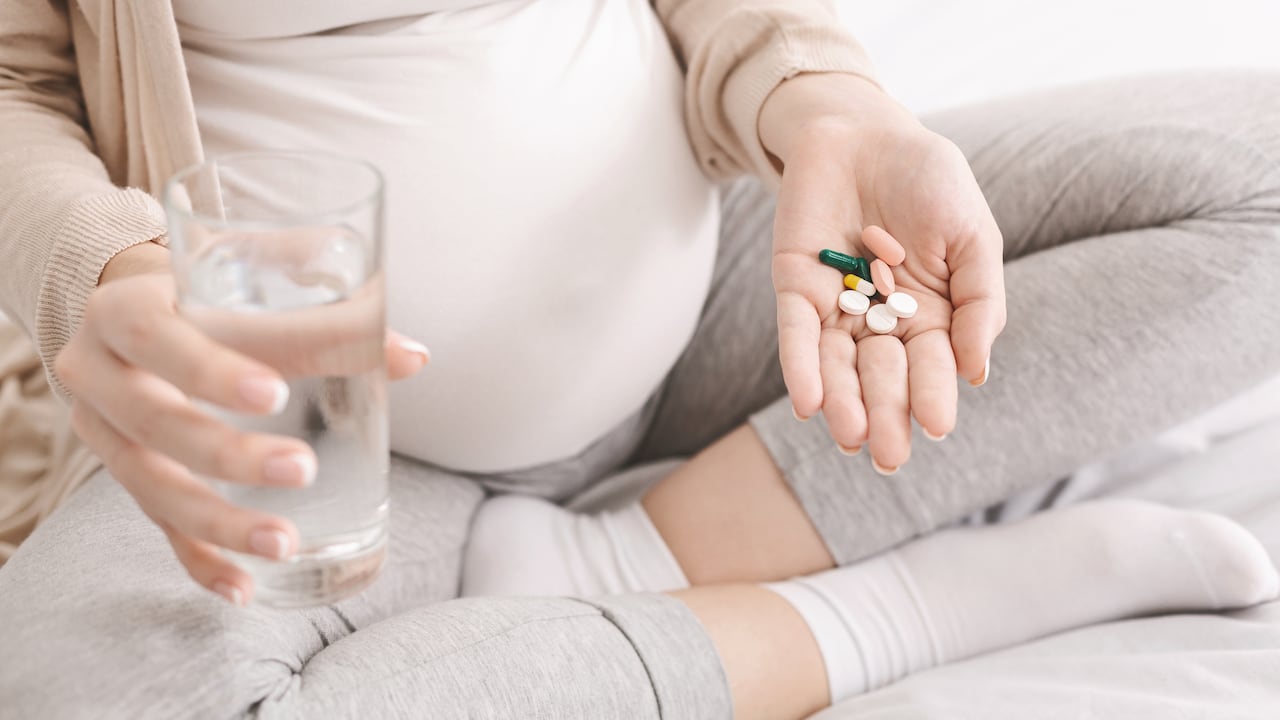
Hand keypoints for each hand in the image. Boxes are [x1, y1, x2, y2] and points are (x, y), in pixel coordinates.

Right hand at [59, 242, 428, 603]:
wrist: (132, 303)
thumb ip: (328, 310)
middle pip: (155, 421)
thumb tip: (414, 357)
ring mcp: (104, 431)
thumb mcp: (252, 276)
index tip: (275, 393)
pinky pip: (157, 526)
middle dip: (228, 453)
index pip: (162, 339)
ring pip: (152, 486)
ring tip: (284, 545)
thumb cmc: (209, 288)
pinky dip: (201, 561)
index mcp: (124, 308)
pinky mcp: (122, 474)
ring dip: (218, 522)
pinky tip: (244, 589)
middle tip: (301, 470)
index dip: (215, 370)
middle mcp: (98, 372)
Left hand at [760, 73, 1005, 470]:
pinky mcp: (795, 287)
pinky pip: (796, 334)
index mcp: (929, 315)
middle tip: (890, 457)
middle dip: (886, 414)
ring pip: (837, 365)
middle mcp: (880, 322)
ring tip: (850, 437)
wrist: (868, 131)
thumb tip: (978, 373)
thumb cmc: (929, 182)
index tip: (938, 426)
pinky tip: (807, 403)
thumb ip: (979, 301)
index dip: (933, 394)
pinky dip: (801, 366)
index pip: (931, 365)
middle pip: (882, 376)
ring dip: (842, 402)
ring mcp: (836, 307)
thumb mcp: (972, 236)